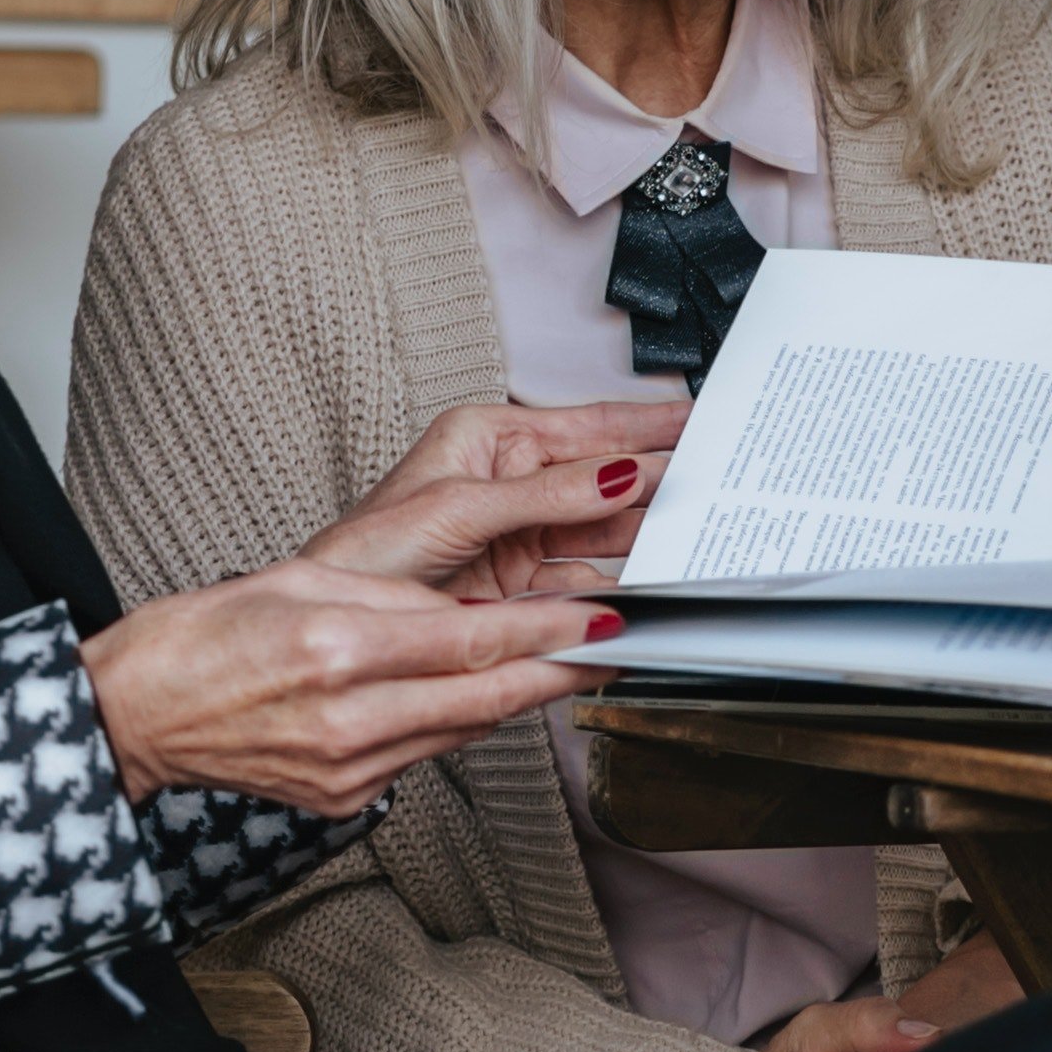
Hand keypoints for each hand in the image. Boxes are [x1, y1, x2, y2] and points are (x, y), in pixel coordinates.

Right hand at [83, 438, 656, 819]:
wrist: (134, 716)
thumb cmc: (201, 636)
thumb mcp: (299, 579)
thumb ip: (392, 594)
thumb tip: (466, 609)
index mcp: (337, 648)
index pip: (472, 640)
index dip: (549, 632)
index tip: (603, 619)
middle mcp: (349, 717)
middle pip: (485, 697)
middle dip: (561, 671)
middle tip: (620, 648)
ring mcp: (347, 768)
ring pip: (462, 731)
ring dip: (521, 700)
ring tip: (570, 668)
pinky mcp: (343, 799)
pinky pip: (423, 755)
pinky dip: (458, 725)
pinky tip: (481, 700)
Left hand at [315, 391, 685, 605]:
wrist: (334, 630)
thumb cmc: (364, 554)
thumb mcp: (458, 510)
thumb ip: (546, 494)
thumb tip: (618, 475)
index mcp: (492, 441)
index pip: (589, 427)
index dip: (649, 425)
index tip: (702, 421)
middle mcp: (512, 486)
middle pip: (606, 482)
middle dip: (662, 482)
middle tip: (717, 481)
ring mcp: (521, 541)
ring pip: (603, 536)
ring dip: (646, 539)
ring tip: (692, 535)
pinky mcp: (522, 593)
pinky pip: (583, 587)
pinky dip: (616, 593)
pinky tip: (645, 591)